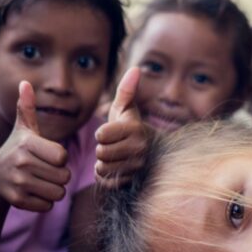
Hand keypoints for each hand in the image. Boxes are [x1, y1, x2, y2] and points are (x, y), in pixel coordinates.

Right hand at [0, 81, 70, 210]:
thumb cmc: (15, 150)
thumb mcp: (22, 129)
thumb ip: (27, 107)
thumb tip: (25, 82)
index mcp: (27, 143)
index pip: (62, 156)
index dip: (59, 159)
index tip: (47, 156)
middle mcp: (21, 162)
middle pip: (64, 176)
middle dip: (58, 176)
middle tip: (43, 171)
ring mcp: (18, 182)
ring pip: (58, 193)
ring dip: (53, 190)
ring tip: (39, 182)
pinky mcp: (17, 201)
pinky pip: (47, 206)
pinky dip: (43, 202)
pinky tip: (32, 193)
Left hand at [95, 67, 149, 188]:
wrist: (150, 153)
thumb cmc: (131, 127)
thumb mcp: (126, 108)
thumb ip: (126, 90)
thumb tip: (136, 68)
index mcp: (136, 130)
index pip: (102, 134)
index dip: (102, 133)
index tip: (109, 132)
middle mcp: (140, 150)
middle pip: (101, 153)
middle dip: (102, 149)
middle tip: (111, 146)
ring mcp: (137, 168)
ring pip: (103, 169)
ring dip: (102, 164)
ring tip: (113, 157)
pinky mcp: (133, 183)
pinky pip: (107, 183)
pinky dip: (106, 177)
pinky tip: (114, 169)